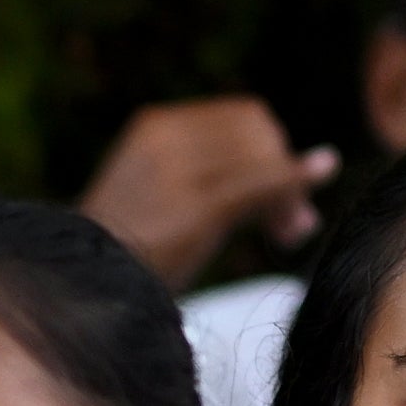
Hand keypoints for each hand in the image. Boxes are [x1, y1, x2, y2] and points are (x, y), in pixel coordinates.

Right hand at [78, 97, 335, 285]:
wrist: (81, 288)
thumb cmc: (127, 252)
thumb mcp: (159, 194)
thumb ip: (209, 172)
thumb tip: (294, 163)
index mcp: (155, 127)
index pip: (244, 118)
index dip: (274, 149)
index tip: (278, 197)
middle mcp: (166, 138)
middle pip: (260, 134)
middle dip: (285, 171)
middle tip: (289, 225)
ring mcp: (179, 172)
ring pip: (266, 157)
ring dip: (290, 191)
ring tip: (286, 233)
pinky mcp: (197, 208)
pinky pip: (264, 181)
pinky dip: (298, 177)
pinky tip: (323, 169)